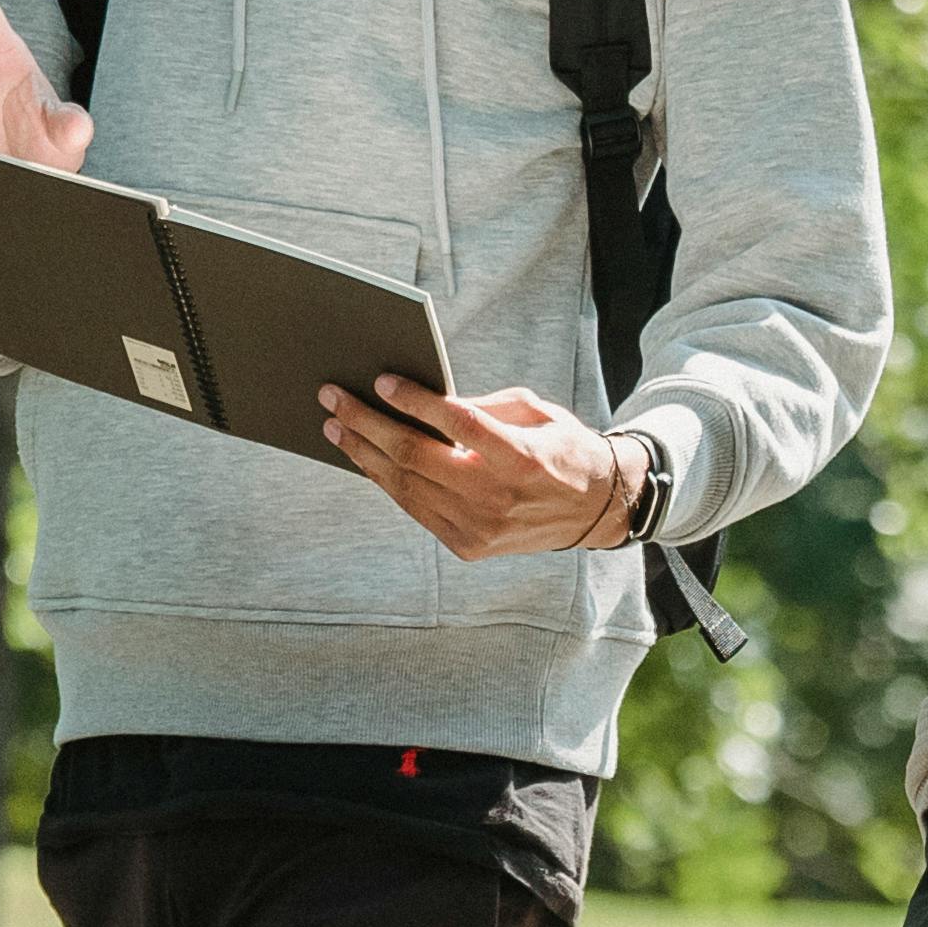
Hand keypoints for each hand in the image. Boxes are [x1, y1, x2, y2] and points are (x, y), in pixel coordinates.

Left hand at [321, 375, 648, 560]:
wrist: (593, 510)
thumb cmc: (562, 449)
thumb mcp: (535, 414)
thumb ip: (481, 407)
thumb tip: (423, 400)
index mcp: (520, 458)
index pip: (456, 424)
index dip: (415, 401)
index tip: (381, 381)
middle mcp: (497, 498)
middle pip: (415, 456)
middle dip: (367, 423)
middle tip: (334, 398)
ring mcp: (479, 527)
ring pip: (405, 486)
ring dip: (363, 453)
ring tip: (336, 427)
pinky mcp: (467, 545)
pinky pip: (414, 508)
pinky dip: (385, 481)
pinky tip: (365, 458)